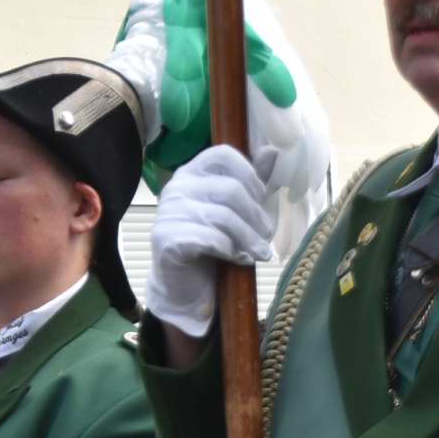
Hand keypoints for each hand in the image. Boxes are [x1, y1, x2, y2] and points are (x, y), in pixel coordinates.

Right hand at [145, 145, 276, 338]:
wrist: (186, 287)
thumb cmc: (212, 245)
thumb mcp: (237, 210)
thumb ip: (252, 182)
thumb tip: (273, 151)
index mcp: (191, 173)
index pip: (222, 155)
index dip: (250, 175)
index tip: (262, 198)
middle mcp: (176, 187)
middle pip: (230, 189)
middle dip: (256, 216)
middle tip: (266, 236)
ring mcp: (168, 213)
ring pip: (223, 216)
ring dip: (249, 238)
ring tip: (259, 253)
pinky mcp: (166, 239)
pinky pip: (209, 239)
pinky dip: (231, 251)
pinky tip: (238, 259)